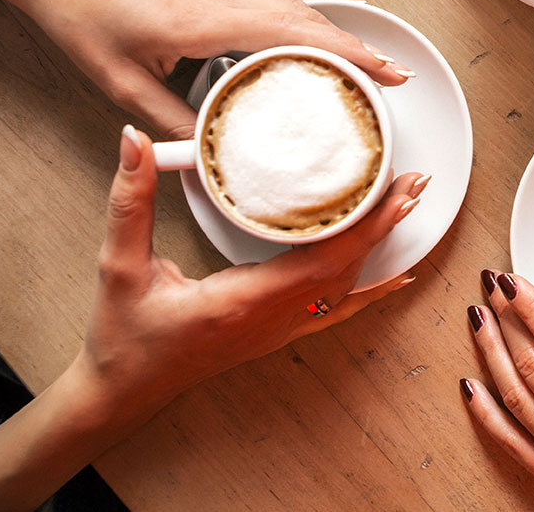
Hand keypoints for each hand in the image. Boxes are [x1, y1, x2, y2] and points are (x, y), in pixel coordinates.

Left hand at [9, 0, 411, 138]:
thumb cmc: (86, 18)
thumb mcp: (122, 83)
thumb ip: (170, 122)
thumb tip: (210, 153)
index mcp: (210, 20)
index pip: (298, 35)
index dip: (350, 55)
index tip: (388, 74)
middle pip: (312, 17)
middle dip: (361, 46)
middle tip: (398, 75)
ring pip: (300, 2)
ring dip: (341, 28)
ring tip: (372, 56)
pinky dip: (312, 11)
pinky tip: (323, 22)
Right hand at [80, 127, 428, 407]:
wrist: (123, 390)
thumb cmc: (124, 338)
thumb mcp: (118, 265)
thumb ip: (129, 201)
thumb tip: (135, 143)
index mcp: (242, 303)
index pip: (322, 261)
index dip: (365, 226)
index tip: (395, 191)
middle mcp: (271, 320)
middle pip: (346, 269)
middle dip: (385, 223)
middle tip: (415, 182)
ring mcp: (278, 330)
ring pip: (345, 287)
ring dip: (379, 245)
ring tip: (408, 205)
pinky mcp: (276, 330)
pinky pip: (335, 309)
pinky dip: (370, 290)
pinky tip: (398, 277)